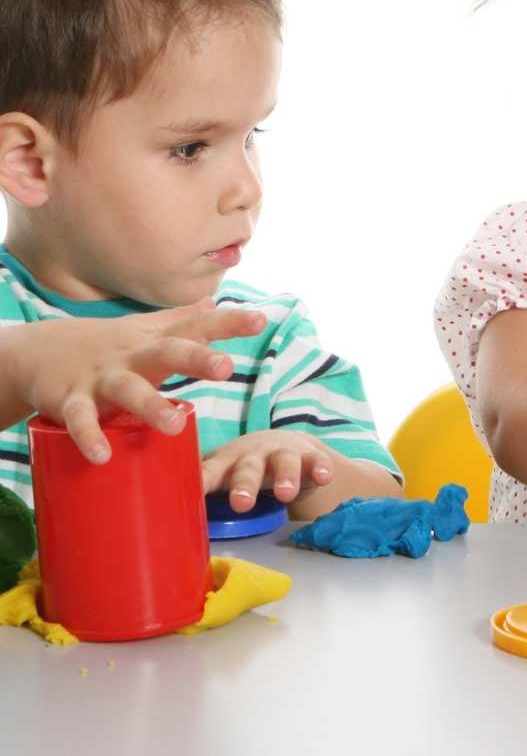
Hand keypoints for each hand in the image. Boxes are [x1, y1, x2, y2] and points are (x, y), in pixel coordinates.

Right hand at [11, 297, 265, 462]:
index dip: (229, 323)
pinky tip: (103, 455)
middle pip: (168, 353)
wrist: (35, 352)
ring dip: (151, 406)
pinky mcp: (71, 400)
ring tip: (176, 424)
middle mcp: (133, 356)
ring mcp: (101, 377)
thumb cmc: (107, 344)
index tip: (261, 320)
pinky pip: (81, 420)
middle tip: (227, 368)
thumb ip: (183, 319)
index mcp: (155, 341)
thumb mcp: (145, 330)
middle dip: (197, 359)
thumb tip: (214, 301)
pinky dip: (90, 437)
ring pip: (128, 389)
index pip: (197, 327)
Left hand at [201, 430, 336, 511]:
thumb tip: (160, 527)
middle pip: (246, 467)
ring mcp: (281, 453)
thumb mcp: (224, 476)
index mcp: (225, 463)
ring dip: (283, 476)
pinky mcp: (309, 455)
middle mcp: (252, 455)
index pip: (207, 471)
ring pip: (282, 463)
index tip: (191, 492)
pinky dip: (319, 468)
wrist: (289, 445)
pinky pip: (315, 461)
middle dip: (244, 483)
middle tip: (240, 503)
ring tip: (285, 493)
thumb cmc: (244, 469)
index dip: (199, 480)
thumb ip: (203, 493)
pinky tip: (323, 476)